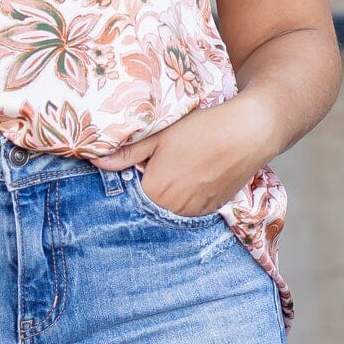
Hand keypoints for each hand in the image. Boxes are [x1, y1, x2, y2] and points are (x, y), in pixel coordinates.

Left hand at [99, 94, 275, 217]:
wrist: (248, 132)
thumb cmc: (202, 130)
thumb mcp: (160, 136)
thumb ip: (126, 153)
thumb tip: (95, 161)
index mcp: (155, 192)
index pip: (128, 199)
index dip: (127, 187)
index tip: (129, 175)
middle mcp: (174, 210)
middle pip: (149, 208)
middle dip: (146, 194)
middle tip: (152, 171)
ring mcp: (195, 213)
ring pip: (170, 212)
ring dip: (166, 200)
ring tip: (174, 174)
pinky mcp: (213, 211)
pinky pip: (190, 213)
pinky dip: (185, 201)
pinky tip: (190, 180)